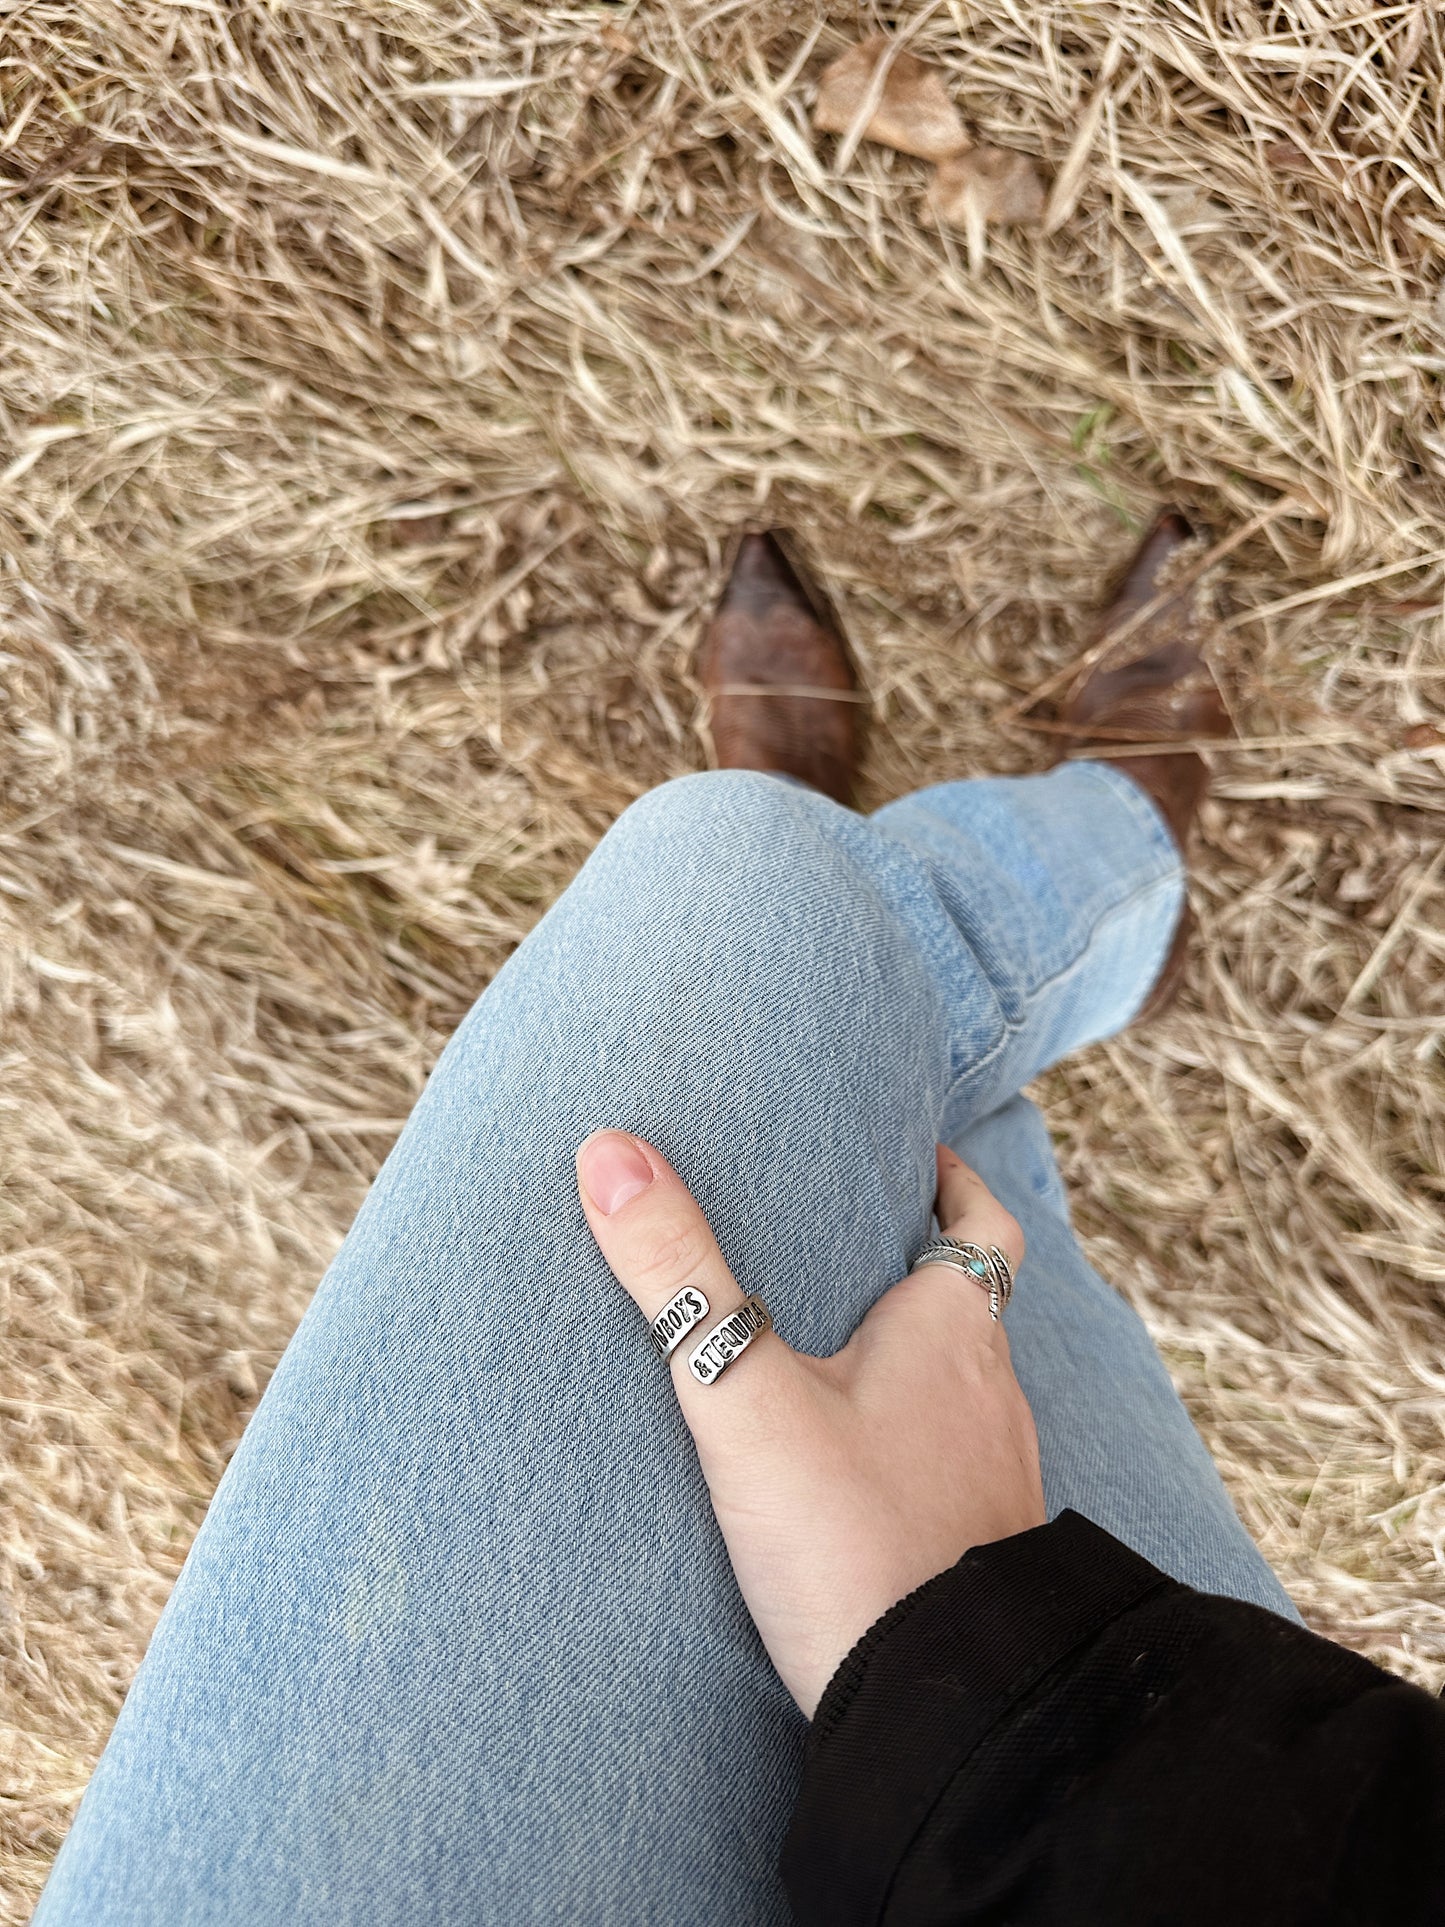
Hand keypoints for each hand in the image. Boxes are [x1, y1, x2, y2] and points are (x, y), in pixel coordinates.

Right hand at [576, 1132, 1044, 1717]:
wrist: (940, 1710)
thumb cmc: (853, 1543)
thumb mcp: (743, 1397)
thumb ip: (677, 1278)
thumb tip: (610, 1153)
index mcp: (954, 1334)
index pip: (984, 1225)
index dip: (955, 1183)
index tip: (915, 1159)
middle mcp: (992, 1394)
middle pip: (969, 1302)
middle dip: (914, 1266)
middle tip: (845, 1243)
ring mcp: (993, 1477)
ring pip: (961, 1387)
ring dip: (913, 1358)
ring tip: (835, 1350)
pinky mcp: (976, 1547)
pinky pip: (948, 1463)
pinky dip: (909, 1440)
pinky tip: (850, 1472)